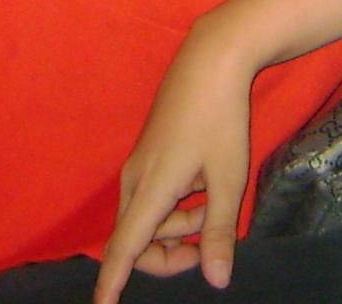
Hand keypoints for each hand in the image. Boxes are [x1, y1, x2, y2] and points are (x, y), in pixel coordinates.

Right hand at [94, 32, 254, 302]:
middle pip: (138, 241)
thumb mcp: (228, 179)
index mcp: (151, 189)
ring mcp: (138, 165)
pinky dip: (177, 205)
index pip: (125, 248)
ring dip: (180, 225)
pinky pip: (153, 197)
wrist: (210, 60)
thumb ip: (218, 232)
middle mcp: (135, 180)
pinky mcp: (147, 154)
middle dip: (171, 252)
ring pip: (149, 219)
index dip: (113, 283)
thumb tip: (217, 281)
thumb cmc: (221, 119)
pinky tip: (203, 182)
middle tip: (210, 239)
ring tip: (214, 197)